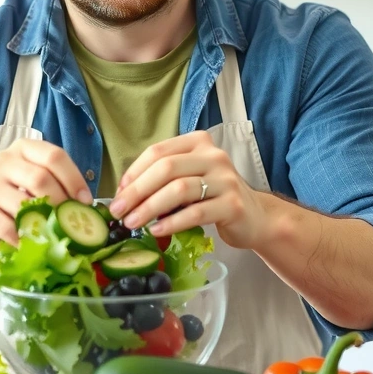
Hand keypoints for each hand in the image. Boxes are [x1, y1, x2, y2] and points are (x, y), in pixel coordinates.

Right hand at [0, 139, 91, 256]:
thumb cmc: (13, 203)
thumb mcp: (35, 187)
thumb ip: (57, 187)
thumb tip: (86, 207)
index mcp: (23, 150)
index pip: (54, 156)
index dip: (74, 179)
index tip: (85, 201)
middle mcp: (3, 161)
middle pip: (40, 177)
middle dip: (61, 202)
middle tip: (71, 221)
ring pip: (24, 203)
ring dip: (44, 223)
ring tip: (54, 235)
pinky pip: (9, 227)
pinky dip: (25, 238)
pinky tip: (32, 243)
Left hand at [110, 131, 268, 249]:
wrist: (255, 217)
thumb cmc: (213, 197)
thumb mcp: (189, 179)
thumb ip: (163, 179)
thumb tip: (123, 194)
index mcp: (198, 142)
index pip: (158, 152)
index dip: (133, 173)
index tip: (118, 194)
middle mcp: (214, 156)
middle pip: (166, 169)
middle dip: (137, 192)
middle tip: (118, 212)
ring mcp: (226, 179)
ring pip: (179, 190)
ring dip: (150, 208)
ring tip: (133, 223)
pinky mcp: (233, 205)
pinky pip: (195, 213)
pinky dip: (172, 223)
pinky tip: (156, 231)